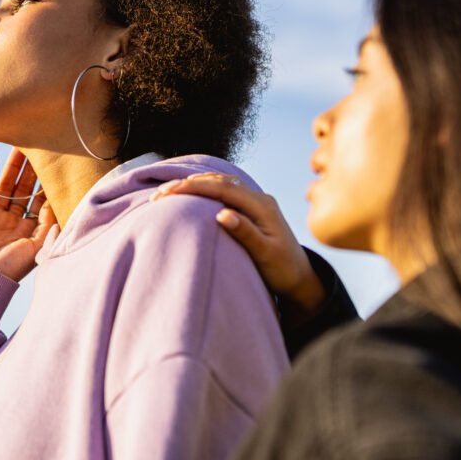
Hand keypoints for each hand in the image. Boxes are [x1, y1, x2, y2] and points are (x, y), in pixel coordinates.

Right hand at [0, 148, 56, 281]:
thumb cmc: (9, 270)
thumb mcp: (37, 249)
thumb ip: (50, 227)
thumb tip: (61, 204)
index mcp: (29, 231)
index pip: (40, 202)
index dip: (47, 185)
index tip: (55, 165)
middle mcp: (12, 222)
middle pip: (23, 190)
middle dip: (31, 171)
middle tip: (38, 148)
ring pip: (4, 187)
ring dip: (11, 168)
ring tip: (18, 147)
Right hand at [151, 173, 324, 312]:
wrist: (301, 278)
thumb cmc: (283, 270)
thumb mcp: (265, 254)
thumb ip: (245, 233)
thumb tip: (222, 213)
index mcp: (261, 206)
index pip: (221, 189)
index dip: (192, 188)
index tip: (167, 194)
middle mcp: (259, 198)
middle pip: (218, 181)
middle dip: (187, 184)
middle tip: (159, 193)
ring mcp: (256, 202)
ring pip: (220, 183)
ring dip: (194, 184)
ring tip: (168, 191)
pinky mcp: (252, 208)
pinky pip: (224, 190)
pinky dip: (204, 188)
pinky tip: (191, 192)